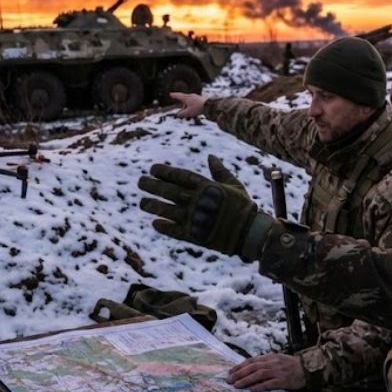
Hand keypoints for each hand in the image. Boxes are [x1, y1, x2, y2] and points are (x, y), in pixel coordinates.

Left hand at [138, 157, 273, 259]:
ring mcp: (195, 218)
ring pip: (168, 210)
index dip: (165, 172)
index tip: (152, 169)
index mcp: (207, 187)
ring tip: (142, 203)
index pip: (181, 176)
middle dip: (153, 186)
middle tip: (140, 182)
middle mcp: (198, 201)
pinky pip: (175, 231)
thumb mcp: (234, 185)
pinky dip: (164, 227)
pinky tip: (155, 223)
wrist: (250, 232)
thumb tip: (211, 156)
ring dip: (153, 206)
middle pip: (169, 191)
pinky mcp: (195, 235)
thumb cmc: (243, 206)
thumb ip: (220, 171)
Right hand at [170, 92, 206, 117]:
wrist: (210, 105)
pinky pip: (194, 102)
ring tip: (189, 113)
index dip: (174, 96)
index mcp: (186, 98)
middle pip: (184, 98)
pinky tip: (195, 110)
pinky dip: (192, 106)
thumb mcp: (188, 113)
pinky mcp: (200, 99)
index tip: (170, 94)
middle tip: (182, 109)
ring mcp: (196, 97)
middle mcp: (190, 96)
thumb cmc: (198, 108)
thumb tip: (178, 114)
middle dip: (182, 103)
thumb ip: (182, 114)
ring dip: (187, 106)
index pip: (178, 96)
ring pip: (189, 101)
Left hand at [228, 353, 306, 391]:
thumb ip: (265, 363)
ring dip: (246, 380)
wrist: (308, 368)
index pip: (251, 360)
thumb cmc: (291, 365)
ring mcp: (278, 371)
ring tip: (237, 385)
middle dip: (239, 374)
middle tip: (229, 380)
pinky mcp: (284, 380)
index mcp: (270, 357)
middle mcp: (273, 362)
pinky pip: (270, 383)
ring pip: (259, 374)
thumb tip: (249, 369)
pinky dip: (260, 386)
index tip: (230, 372)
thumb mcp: (277, 360)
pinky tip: (252, 390)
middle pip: (253, 367)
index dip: (240, 366)